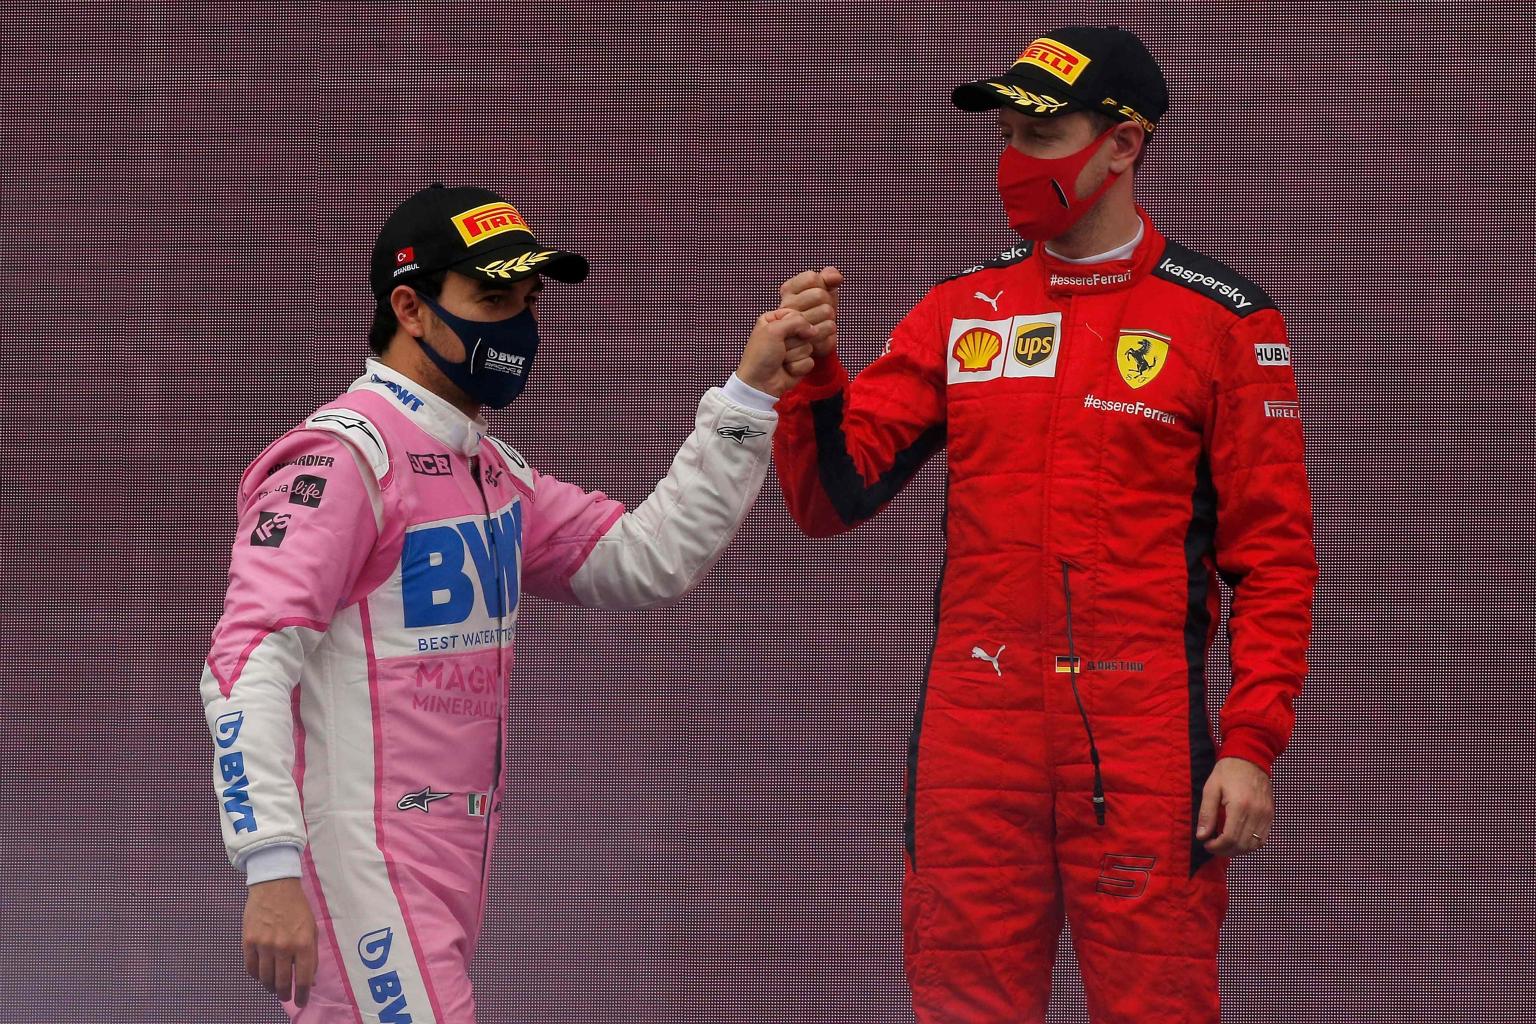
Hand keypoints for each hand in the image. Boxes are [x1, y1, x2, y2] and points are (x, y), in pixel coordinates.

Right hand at [243, 877, 317, 1006]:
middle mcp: (284, 947)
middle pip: (282, 982)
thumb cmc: (297, 908)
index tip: (301, 1003)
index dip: (302, 995)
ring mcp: (264, 945)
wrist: (275, 886)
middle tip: (286, 996)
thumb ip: (312, 955)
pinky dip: (256, 976)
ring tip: (274, 987)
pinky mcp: (248, 942)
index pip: (302, 979)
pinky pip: (251, 968)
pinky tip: (261, 975)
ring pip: (265, 979)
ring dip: (270, 987)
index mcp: (303, 944)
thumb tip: (310, 981)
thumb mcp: (312, 929)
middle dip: (285, 994)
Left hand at [736, 307, 828, 397]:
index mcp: (775, 321)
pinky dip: (797, 367)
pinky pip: (810, 361)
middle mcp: (785, 333)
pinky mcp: (800, 362)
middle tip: (780, 349)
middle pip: (805, 331)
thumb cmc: (761, 355)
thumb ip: (796, 322)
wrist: (759, 383)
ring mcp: (794, 348)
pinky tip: (787, 369)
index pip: (797, 314)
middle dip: (793, 342)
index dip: (794, 324)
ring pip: (809, 347)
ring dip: (794, 356)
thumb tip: (814, 330)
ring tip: (781, 360)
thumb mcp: (773, 330)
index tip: (783, 334)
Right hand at [777, 266, 841, 361]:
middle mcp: (785, 306)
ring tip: (820, 322)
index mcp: (788, 290)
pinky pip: (829, 328)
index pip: (811, 278)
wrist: (812, 342)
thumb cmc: (816, 311)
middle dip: (828, 302)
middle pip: (820, 294)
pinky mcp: (803, 341)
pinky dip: (831, 330)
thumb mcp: (823, 290)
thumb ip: (828, 277)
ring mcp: (791, 326)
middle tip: (820, 311)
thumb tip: (836, 277)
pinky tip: (821, 333)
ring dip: (830, 317)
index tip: (816, 295)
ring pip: (826, 311)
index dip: (822, 285)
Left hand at [1195, 757, 1273, 856]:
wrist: (1250, 758)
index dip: (1217, 847)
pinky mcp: (1270, 815)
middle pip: (1242, 845)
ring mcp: (1266, 815)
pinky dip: (1250, 844)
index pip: (1230, 838)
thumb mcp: (1211, 789)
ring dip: (1238, 850)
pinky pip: (1263, 839)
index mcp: (1240, 806)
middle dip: (1225, 851)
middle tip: (1213, 846)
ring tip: (1224, 844)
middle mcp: (1257, 813)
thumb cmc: (1228, 772)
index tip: (1206, 844)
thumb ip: (1206, 814)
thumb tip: (1202, 836)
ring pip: (1254, 845)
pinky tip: (1238, 839)